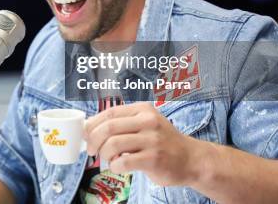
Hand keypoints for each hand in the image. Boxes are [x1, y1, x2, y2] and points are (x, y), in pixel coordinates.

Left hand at [83, 102, 202, 186]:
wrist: (191, 159)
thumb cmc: (162, 142)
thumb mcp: (146, 124)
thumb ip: (123, 123)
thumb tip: (90, 128)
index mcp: (143, 110)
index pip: (109, 112)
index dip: (93, 124)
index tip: (85, 134)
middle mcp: (148, 121)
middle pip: (108, 127)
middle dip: (93, 140)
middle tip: (91, 151)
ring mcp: (152, 140)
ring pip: (113, 144)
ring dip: (103, 154)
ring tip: (107, 159)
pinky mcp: (154, 159)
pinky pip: (123, 162)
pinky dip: (114, 166)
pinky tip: (118, 167)